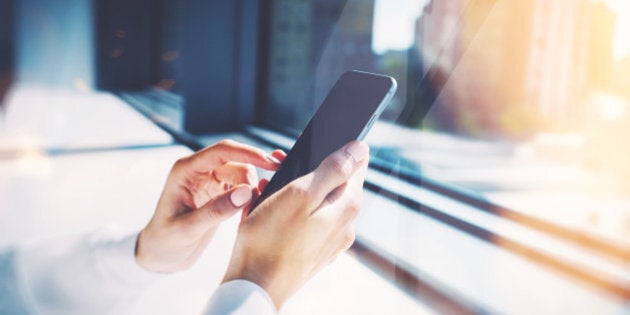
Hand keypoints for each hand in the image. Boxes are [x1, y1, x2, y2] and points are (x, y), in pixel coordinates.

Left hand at [136, 139, 284, 272]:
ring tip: (247, 215)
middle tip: (254, 206)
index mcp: (186, 170)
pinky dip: (250, 199)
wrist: (160, 256)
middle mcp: (199, 171)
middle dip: (251, 180)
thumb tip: (247, 190)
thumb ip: (217, 210)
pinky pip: (242, 188)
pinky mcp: (218, 193)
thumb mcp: (188, 229)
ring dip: (252, 191)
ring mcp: (209, 181)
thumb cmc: (164, 241)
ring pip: (243, 175)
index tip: (271, 164)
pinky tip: (246, 215)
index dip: (249, 153)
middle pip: (237, 162)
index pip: (223, 151)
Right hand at [222, 141, 369, 307]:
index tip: (313, 141)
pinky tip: (267, 209)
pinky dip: (289, 210)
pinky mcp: (312, 252)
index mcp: (347, 206)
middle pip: (334, 183)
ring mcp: (329, 241)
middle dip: (308, 168)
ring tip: (267, 187)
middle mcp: (344, 225)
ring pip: (316, 202)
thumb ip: (333, 169)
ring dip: (294, 188)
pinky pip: (305, 221)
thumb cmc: (271, 240)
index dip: (337, 147)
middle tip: (279, 162)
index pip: (357, 165)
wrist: (254, 287)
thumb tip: (359, 148)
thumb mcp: (300, 193)